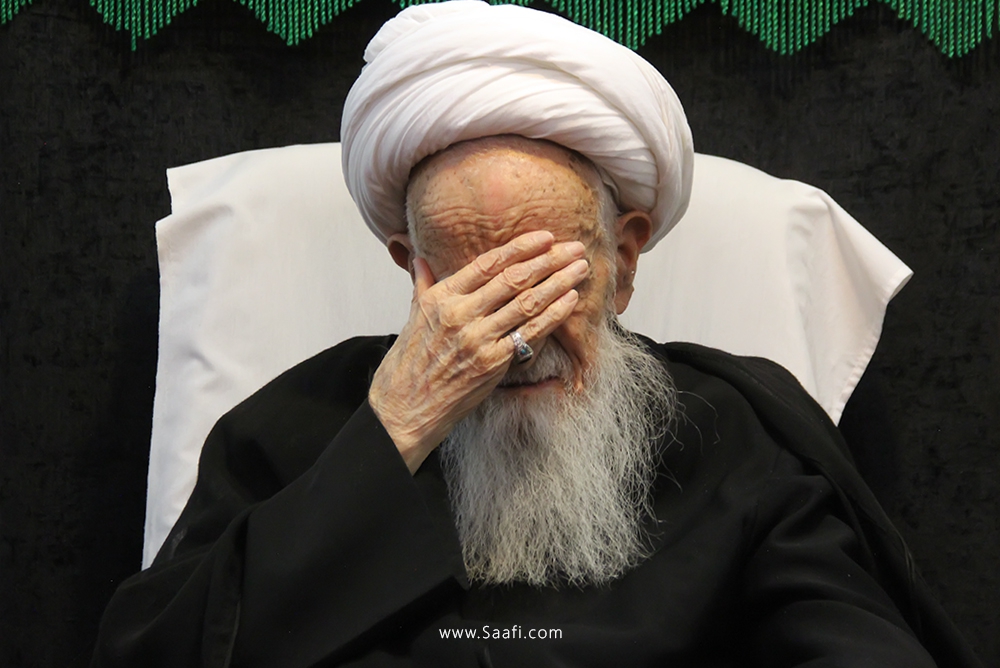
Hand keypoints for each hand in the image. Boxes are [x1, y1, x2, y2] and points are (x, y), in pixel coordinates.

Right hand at [369, 230, 588, 472]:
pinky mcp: (492, 364)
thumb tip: (419, 258)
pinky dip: (553, 315)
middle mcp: (460, 314)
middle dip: (549, 260)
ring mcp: (478, 339)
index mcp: (442, 298)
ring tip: (580, 269)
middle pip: (513, 279)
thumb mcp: (413, 316)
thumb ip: (422, 284)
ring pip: (527, 303)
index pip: (488, 263)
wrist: (405, 408)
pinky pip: (530, 334)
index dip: (520, 247)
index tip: (545, 237)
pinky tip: (571, 301)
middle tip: (574, 248)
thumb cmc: (409, 364)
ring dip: (558, 283)